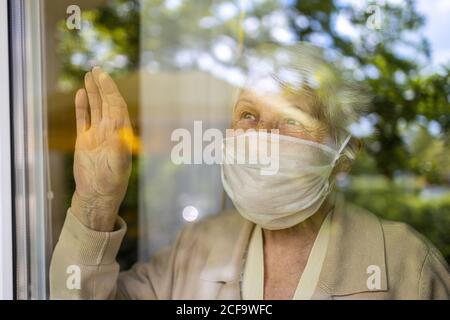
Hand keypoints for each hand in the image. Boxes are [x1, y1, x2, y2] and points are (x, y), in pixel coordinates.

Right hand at [71, 67, 132, 231]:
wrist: (97, 195)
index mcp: (120, 133)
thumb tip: (122, 130)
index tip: (104, 77)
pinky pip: (83, 120)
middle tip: (97, 69)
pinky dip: (82, 107)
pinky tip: (81, 94)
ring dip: (93, 92)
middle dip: (102, 86)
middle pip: (106, 103)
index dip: (111, 91)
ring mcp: (96, 135)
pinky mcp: (84, 141)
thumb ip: (120, 146)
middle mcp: (109, 131)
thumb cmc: (112, 182)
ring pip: (95, 108)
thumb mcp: (119, 164)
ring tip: (89, 75)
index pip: (116, 106)